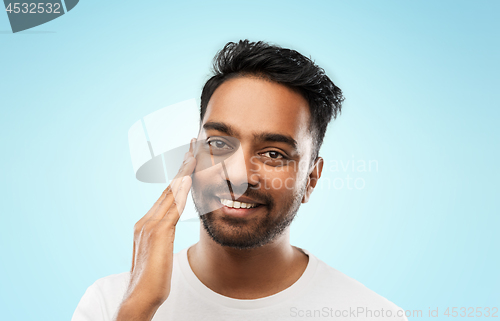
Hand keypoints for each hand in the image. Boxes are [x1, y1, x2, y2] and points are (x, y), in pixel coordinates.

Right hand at [114, 139, 196, 320]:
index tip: (189, 160)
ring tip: (194, 153)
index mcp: (147, 224)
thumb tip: (167, 231)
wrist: (138, 298)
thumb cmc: (152, 281)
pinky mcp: (157, 233)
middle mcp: (146, 220)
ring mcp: (150, 225)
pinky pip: (172, 207)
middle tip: (193, 145)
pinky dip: (181, 190)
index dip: (179, 176)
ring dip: (184, 171)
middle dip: (182, 165)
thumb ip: (162, 238)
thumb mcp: (159, 254)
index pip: (166, 195)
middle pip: (168, 188)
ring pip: (171, 192)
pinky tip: (189, 177)